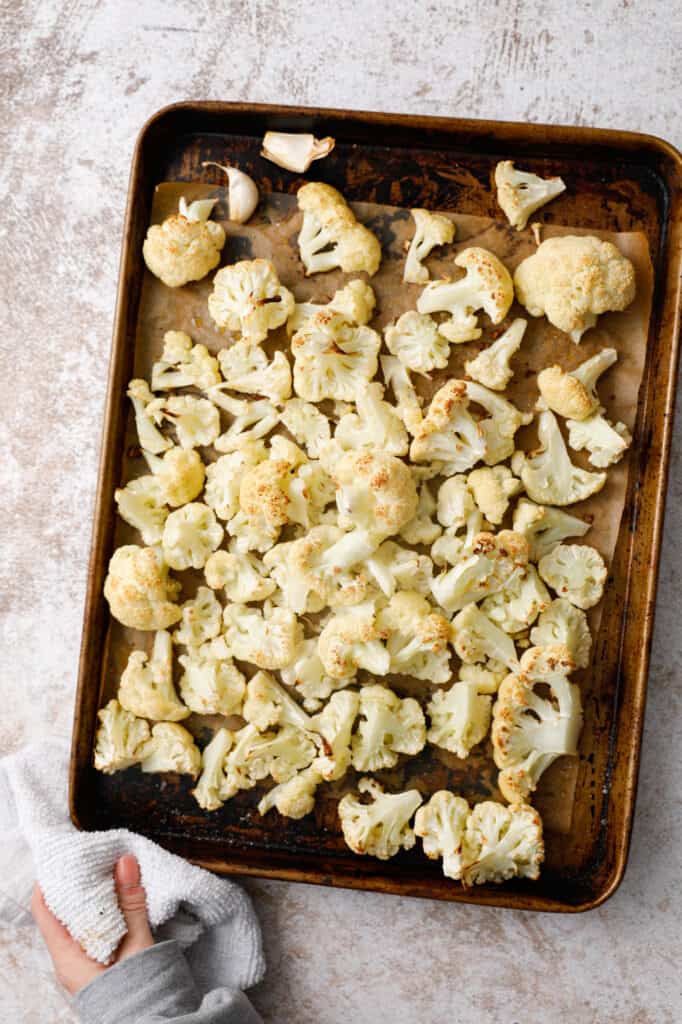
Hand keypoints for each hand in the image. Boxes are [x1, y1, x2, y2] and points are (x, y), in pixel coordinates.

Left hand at [31, 854, 153, 995]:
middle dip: (75, 883)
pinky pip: (89, 932)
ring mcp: (79, 964)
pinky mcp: (94, 965)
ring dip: (89, 897)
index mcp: (67, 957)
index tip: (65, 856)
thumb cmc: (138, 991)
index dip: (51, 881)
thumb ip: (131, 903)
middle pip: (60, 913)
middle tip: (91, 857)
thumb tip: (124, 861)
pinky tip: (113, 898)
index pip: (44, 910)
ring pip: (76, 922)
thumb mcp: (137, 945)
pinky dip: (98, 912)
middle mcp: (67, 960)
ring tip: (105, 871)